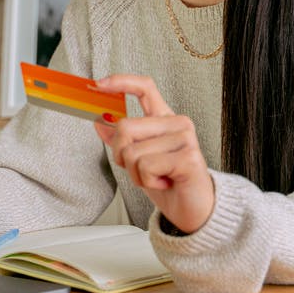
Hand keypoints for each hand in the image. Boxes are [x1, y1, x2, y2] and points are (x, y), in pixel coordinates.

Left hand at [92, 74, 214, 233]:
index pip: (145, 88)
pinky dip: (148, 181)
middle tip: (143, 170)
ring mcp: (184, 138)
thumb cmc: (169, 184)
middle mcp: (177, 123)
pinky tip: (165, 183)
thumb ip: (122, 141)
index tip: (99, 85)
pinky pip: (146, 166)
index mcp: (165, 119)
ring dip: (136, 174)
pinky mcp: (187, 157)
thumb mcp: (138, 160)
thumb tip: (99, 122)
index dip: (121, 82)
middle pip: (125, 127)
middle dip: (122, 156)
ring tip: (157, 179)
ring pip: (133, 152)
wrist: (193, 210)